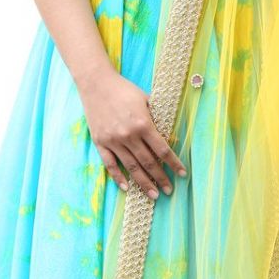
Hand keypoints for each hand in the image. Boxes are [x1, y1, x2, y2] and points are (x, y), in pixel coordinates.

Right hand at [80, 69, 186, 199]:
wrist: (96, 83)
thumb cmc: (124, 90)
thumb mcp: (146, 100)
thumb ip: (157, 118)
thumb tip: (169, 135)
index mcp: (143, 124)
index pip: (163, 150)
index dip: (174, 164)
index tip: (182, 174)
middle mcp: (129, 135)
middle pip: (149, 163)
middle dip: (161, 178)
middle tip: (169, 191)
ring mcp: (113, 141)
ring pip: (131, 167)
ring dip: (143, 183)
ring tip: (153, 194)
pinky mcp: (100, 142)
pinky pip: (110, 164)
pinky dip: (117, 177)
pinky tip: (126, 187)